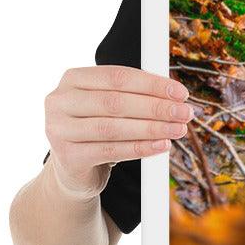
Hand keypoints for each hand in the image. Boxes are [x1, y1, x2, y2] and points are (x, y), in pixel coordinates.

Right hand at [45, 65, 192, 191]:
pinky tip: (162, 145)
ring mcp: (59, 129)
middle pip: (116, 102)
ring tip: (178, 130)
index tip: (180, 93)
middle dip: (156, 107)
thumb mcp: (111, 106)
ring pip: (113, 127)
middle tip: (185, 113)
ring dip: (152, 128)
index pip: (117, 77)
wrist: (73, 168)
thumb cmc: (98, 128)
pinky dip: (140, 148)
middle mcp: (60, 101)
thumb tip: (176, 96)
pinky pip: (111, 151)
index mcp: (73, 79)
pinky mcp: (67, 156)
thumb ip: (137, 95)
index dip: (152, 84)